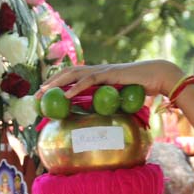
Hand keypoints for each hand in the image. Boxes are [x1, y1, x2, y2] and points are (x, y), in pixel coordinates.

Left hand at [37, 60, 185, 99]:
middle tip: (36, 96)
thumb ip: (109, 106)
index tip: (44, 96)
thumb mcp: (120, 100)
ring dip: (57, 83)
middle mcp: (97, 71)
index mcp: (98, 76)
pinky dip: (77, 87)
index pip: (72, 78)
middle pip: (67, 74)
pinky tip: (66, 95)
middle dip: (50, 84)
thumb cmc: (142, 89)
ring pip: (74, 74)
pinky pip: (90, 80)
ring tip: (44, 93)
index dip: (57, 85)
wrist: (158, 77)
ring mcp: (103, 71)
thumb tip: (102, 123)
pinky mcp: (109, 74)